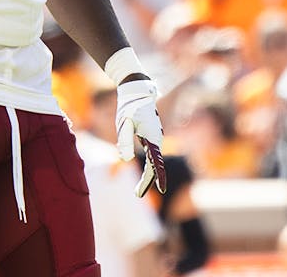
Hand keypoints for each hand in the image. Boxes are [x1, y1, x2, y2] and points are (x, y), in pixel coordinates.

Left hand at [116, 78, 166, 196]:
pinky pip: (151, 156)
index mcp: (151, 137)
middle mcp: (156, 139)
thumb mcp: (124, 123)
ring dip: (148, 176)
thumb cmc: (129, 107)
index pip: (156, 161)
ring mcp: (154, 138)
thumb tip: (125, 159)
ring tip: (137, 192)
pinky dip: (148, 167)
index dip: (158, 175)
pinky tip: (144, 175)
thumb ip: (125, 140)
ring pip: (153, 162)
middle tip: (137, 195)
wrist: (136, 92)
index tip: (162, 189)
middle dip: (148, 181)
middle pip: (154, 165)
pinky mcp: (150, 137)